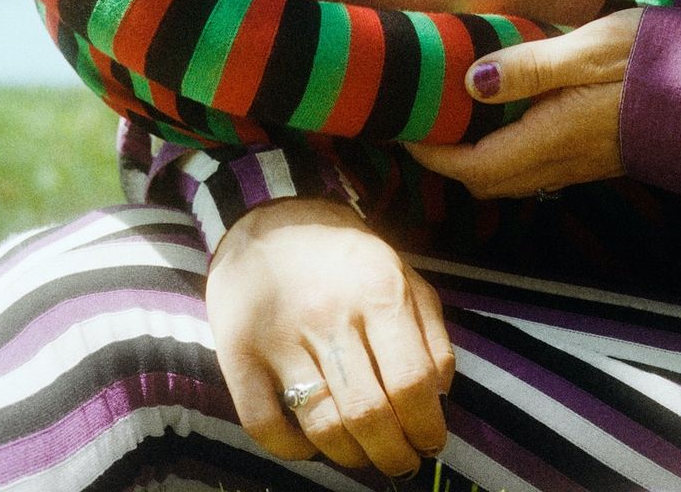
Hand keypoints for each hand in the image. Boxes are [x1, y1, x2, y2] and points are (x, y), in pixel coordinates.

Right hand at [205, 195, 452, 476]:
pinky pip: (265, 425)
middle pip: (370, 413)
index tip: (432, 443)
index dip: (427, 426)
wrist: (269, 218)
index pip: (412, 382)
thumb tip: (441, 393)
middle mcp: (330, 314)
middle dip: (394, 454)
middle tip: (403, 462)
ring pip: (323, 426)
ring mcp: (280, 336)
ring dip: (352, 457)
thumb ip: (430, 328)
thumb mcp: (400, 271)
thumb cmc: (345, 255)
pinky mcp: (238, 354)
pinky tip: (312, 444)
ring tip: (365, 457)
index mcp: (379, 291)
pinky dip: (293, 450)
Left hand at [406, 8, 643, 197]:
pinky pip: (537, 162)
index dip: (430, 153)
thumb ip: (530, 66)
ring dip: (478, 153)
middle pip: (487, 179)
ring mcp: (582, 162)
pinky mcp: (599, 153)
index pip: (472, 166)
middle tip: (422, 116)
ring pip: (512, 174)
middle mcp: (561, 161)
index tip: (401, 126)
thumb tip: (469, 81)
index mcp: (551, 138)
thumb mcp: (590, 49)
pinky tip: (508, 108)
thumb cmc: (656, 64)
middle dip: (448, 158)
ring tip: (457, 111)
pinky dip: (508, 145)